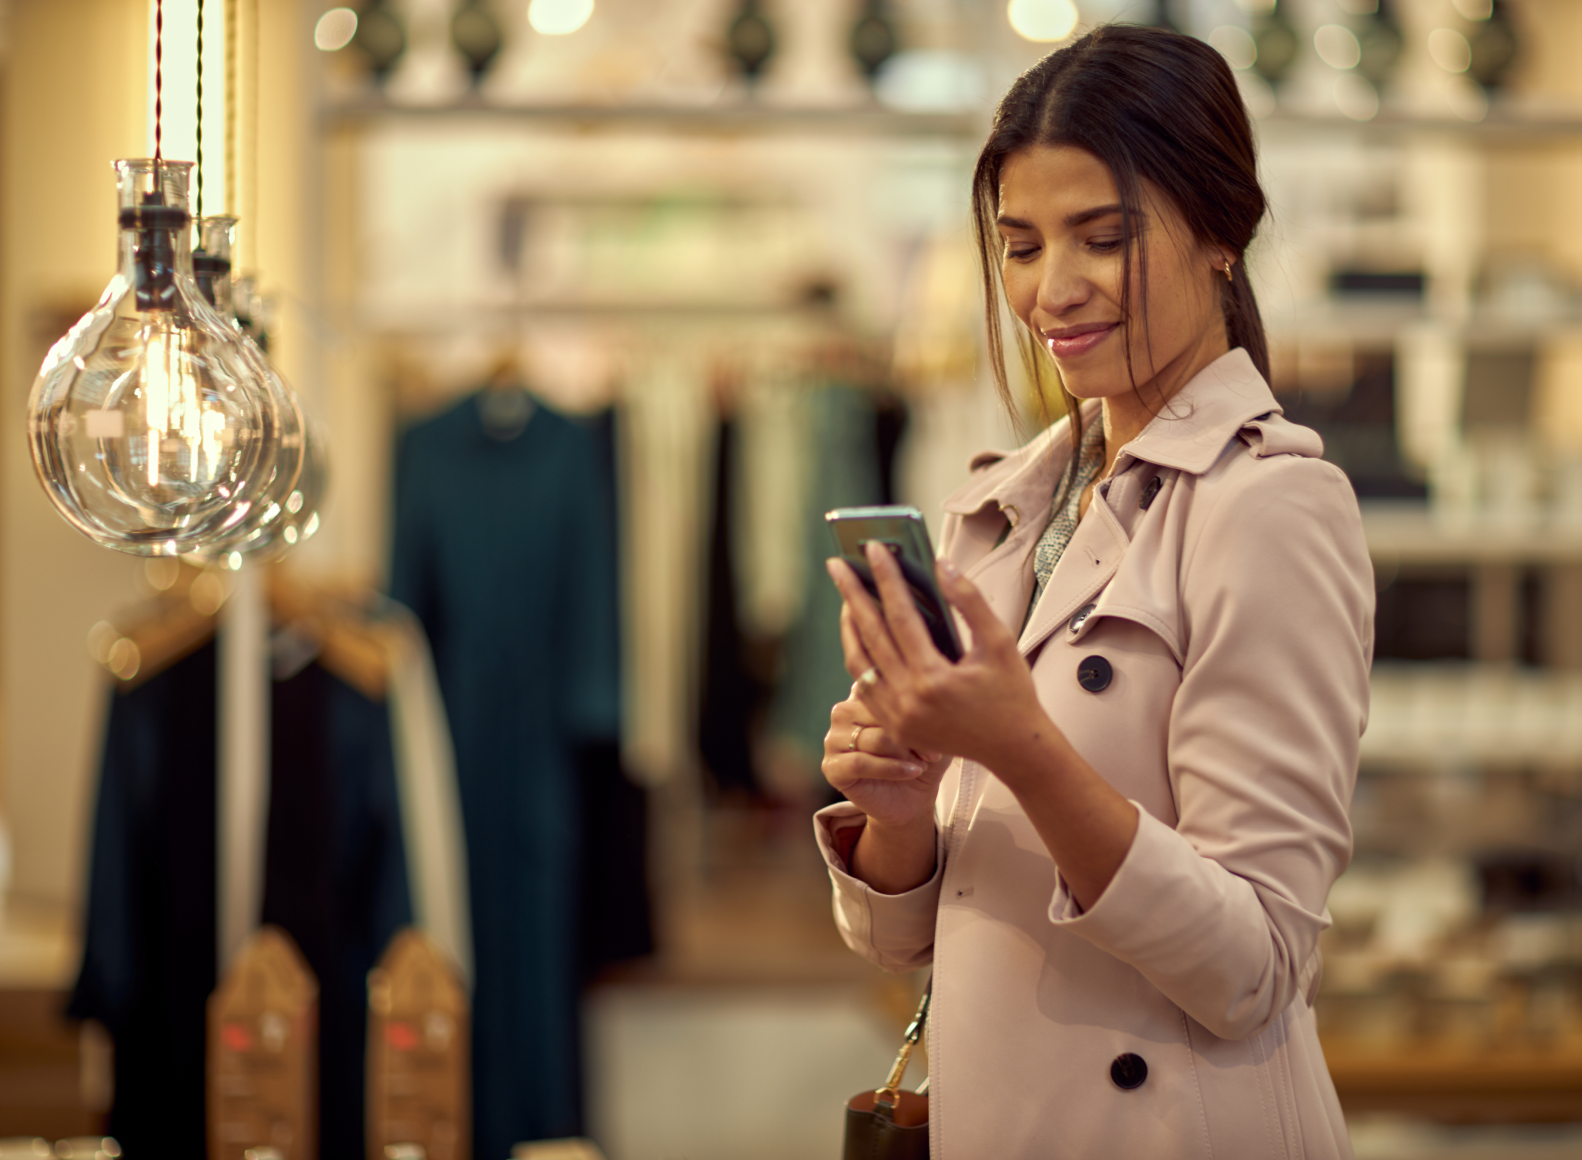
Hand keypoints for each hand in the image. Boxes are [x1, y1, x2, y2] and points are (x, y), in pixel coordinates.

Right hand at [821, 691, 946, 830]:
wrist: (912, 798)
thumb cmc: (922, 758)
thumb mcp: (930, 729)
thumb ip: (924, 704)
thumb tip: (926, 690)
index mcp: (863, 695)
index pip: (880, 685)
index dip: (910, 706)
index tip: (935, 726)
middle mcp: (843, 713)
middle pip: (875, 712)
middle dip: (907, 731)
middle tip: (932, 752)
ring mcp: (833, 739)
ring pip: (869, 738)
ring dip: (902, 753)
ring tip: (922, 763)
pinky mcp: (831, 767)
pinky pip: (860, 762)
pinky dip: (890, 768)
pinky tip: (911, 772)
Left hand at [826, 542, 1057, 778]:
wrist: (1013, 749)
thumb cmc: (1011, 694)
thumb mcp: (999, 643)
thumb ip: (970, 601)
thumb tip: (941, 565)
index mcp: (934, 679)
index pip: (901, 617)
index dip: (886, 579)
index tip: (874, 549)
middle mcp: (908, 701)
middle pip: (870, 636)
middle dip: (852, 595)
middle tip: (837, 564)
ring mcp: (897, 718)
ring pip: (859, 663)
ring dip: (850, 627)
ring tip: (847, 597)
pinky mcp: (894, 728)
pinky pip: (865, 686)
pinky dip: (859, 657)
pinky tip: (860, 634)